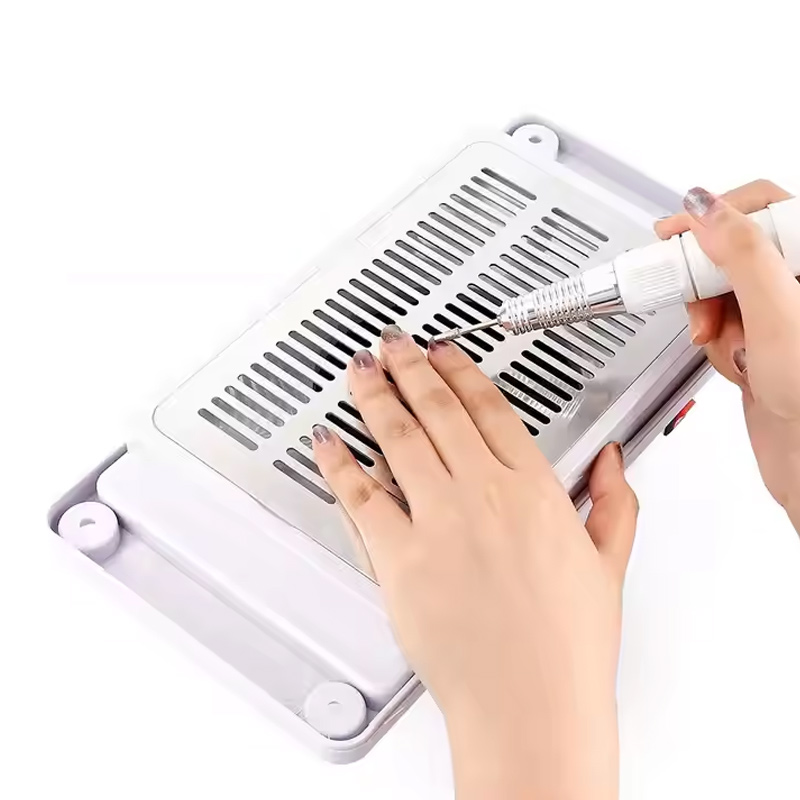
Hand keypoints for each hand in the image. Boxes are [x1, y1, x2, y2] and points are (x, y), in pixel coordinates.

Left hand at [312, 327, 637, 799]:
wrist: (530, 704)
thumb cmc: (565, 646)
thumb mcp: (608, 564)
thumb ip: (615, 503)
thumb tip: (613, 463)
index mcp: (534, 490)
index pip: (489, 408)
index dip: (459, 371)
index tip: (443, 353)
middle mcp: (484, 494)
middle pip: (436, 409)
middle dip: (408, 367)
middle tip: (390, 344)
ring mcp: (439, 522)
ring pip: (396, 437)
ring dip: (373, 396)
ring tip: (358, 371)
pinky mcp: (400, 558)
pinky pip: (360, 496)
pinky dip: (338, 464)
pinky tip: (327, 442)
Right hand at [656, 182, 799, 528]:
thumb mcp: (779, 317)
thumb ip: (742, 255)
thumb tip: (709, 209)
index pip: (767, 207)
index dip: (719, 213)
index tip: (680, 232)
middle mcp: (799, 283)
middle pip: (736, 248)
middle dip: (709, 279)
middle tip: (695, 296)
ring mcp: (781, 312)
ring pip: (722, 288)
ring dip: (712, 318)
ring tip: (730, 346)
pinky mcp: (761, 339)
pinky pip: (720, 322)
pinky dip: (716, 342)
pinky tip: (736, 363)